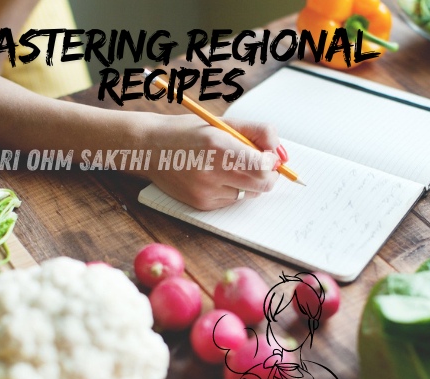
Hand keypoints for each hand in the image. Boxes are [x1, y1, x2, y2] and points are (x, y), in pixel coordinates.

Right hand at [138, 114, 280, 210]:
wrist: (149, 148)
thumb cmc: (188, 132)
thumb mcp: (223, 123)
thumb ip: (257, 132)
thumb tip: (280, 152)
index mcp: (219, 147)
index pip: (263, 165)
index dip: (272, 161)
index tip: (268, 154)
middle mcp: (212, 172)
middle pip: (262, 185)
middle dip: (268, 175)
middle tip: (261, 164)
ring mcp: (206, 192)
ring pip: (249, 194)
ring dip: (250, 182)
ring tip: (232, 167)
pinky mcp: (201, 204)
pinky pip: (232, 200)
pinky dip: (232, 189)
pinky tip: (215, 176)